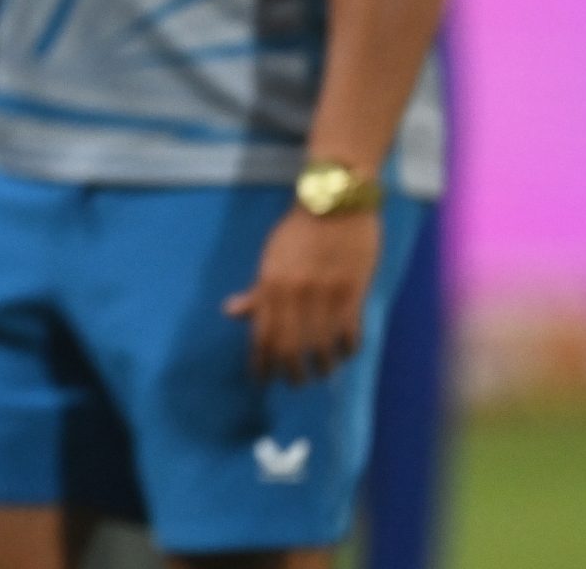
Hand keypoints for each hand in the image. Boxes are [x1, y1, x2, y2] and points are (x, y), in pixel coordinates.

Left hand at [224, 208, 382, 382]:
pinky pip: (351, 333)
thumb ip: (257, 290)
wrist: (334, 202)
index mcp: (271, 285)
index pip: (262, 336)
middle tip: (293, 383)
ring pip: (321, 346)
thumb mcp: (271, 257)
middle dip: (290, 372)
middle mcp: (296, 294)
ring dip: (320, 366)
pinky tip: (343, 355)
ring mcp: (326, 295)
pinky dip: (346, 350)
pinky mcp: (354, 292)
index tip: (261, 379)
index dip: (261, 363)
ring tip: (320, 374)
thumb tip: (231, 312)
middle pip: (290, 348)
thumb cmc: (298, 230)